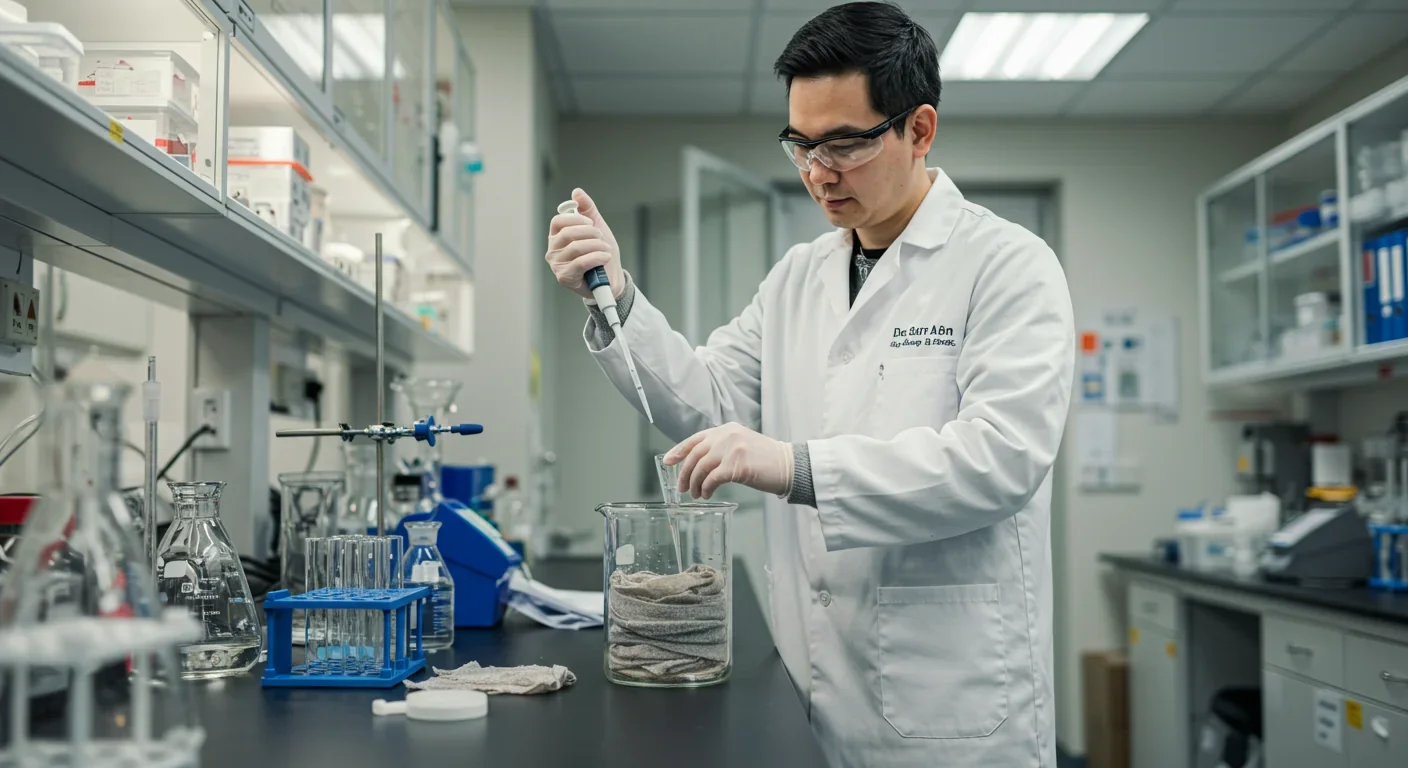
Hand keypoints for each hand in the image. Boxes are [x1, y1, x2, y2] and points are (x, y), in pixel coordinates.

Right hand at [545, 188, 625, 299]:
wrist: (612, 278)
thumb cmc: (601, 252)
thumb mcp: (597, 226)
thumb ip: (587, 208)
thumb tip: (576, 192)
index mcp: (557, 236)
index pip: (558, 221)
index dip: (575, 218)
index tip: (591, 222)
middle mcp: (553, 250)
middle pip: (567, 233)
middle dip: (590, 233)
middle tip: (601, 237)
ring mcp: (557, 265)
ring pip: (575, 247)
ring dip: (596, 246)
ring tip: (606, 249)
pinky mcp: (564, 277)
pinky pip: (580, 262)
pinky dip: (597, 257)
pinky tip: (605, 257)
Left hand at [665, 423, 793, 499]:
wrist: (789, 466)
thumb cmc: (766, 460)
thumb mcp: (741, 445)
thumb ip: (722, 448)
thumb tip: (698, 463)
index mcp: (726, 429)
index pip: (695, 439)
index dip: (678, 450)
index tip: (667, 461)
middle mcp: (727, 435)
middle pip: (695, 454)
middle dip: (685, 473)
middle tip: (682, 488)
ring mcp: (732, 449)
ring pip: (701, 467)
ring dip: (695, 483)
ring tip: (696, 494)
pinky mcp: (737, 465)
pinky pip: (712, 479)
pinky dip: (706, 488)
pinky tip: (708, 494)